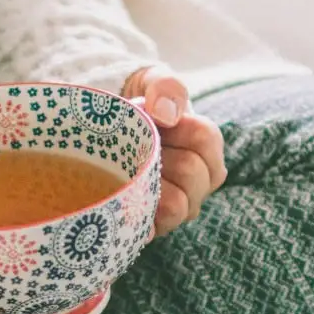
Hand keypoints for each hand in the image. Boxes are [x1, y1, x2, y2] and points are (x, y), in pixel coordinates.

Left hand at [124, 64, 225, 239]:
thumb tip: (164, 114)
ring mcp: (177, 210)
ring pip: (175, 206)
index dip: (176, 126)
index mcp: (207, 150)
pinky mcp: (151, 228)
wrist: (106, 131)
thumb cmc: (139, 107)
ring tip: (126, 169)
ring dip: (146, 184)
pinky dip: (135, 218)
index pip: (206, 139)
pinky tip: (118, 202)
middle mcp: (199, 185)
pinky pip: (149, 230)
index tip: (153, 117)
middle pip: (191, 173)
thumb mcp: (153, 84)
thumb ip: (166, 88)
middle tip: (134, 145)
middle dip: (158, 155)